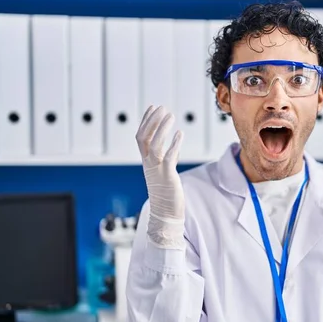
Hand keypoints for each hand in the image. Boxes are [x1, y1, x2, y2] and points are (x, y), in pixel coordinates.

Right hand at [136, 105, 184, 247]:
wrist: (164, 214)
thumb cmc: (166, 194)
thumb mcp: (165, 172)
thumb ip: (168, 158)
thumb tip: (174, 146)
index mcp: (146, 161)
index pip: (141, 137)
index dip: (146, 121)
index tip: (153, 107)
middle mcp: (148, 163)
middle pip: (144, 137)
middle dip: (152, 121)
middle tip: (162, 107)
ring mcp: (156, 169)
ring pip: (154, 144)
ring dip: (162, 128)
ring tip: (171, 115)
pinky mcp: (166, 176)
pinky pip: (168, 157)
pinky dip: (174, 144)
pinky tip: (181, 134)